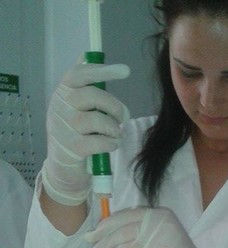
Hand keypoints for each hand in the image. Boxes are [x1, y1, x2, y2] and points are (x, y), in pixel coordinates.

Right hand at [42, 61, 129, 205]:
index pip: (78, 75)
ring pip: (96, 120)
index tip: (125, 71)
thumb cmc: (74, 135)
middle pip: (91, 95)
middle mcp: (59, 108)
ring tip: (116, 133)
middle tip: (125, 116)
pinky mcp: (71, 149)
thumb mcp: (74, 108)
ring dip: (113, 127)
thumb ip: (82, 85)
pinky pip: (99, 141)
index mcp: (61, 94)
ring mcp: (63, 129)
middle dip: (114, 105)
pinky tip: (112, 145)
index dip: (102, 70)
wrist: (63, 170)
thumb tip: (87, 55)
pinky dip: (111, 143)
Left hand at [86, 207, 216, 247]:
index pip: (125, 216)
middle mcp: (157, 227)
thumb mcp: (163, 234)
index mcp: (159, 215)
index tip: (93, 235)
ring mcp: (154, 246)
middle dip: (102, 245)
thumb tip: (106, 231)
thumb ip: (142, 228)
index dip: (106, 226)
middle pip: (120, 234)